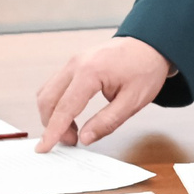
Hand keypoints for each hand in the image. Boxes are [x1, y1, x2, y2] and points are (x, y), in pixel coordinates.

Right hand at [35, 36, 170, 151]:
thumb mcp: (133, 101)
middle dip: (52, 125)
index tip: (44, 148)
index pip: (64, 108)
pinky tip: (70, 115)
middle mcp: (75, 64)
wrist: (150, 45)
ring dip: (52, 115)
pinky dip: (56, 103)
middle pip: (48, 99)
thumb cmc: (145, 69)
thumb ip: (107, 122)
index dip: (53, 131)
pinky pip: (54, 85)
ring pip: (47, 92)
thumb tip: (85, 138)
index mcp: (90, 72)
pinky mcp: (73, 64)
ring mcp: (72, 62)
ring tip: (73, 131)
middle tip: (72, 142)